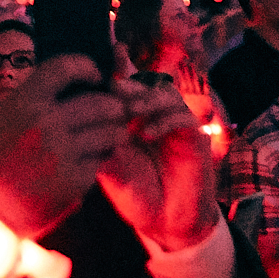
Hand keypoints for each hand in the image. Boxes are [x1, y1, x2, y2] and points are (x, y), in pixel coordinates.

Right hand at [0, 54, 125, 239]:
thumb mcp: (7, 119)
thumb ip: (36, 99)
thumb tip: (74, 82)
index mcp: (24, 102)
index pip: (66, 67)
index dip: (87, 67)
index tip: (95, 76)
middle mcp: (44, 122)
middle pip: (100, 102)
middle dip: (113, 107)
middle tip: (113, 113)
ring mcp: (61, 152)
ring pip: (110, 132)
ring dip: (113, 133)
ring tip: (107, 138)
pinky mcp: (74, 179)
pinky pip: (102, 160)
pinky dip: (101, 160)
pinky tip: (91, 162)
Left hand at [98, 77, 218, 252]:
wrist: (167, 223)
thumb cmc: (136, 196)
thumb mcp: (112, 172)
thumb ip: (101, 149)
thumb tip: (84, 128)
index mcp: (131, 119)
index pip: (126, 86)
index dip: (120, 67)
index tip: (110, 54)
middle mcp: (154, 116)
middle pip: (146, 83)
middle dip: (130, 82)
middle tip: (115, 86)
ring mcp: (175, 125)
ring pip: (166, 95)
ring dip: (147, 98)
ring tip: (131, 110)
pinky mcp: (194, 137)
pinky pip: (183, 117)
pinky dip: (164, 121)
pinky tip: (147, 133)